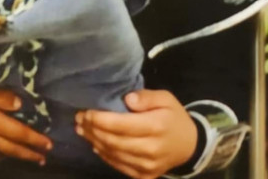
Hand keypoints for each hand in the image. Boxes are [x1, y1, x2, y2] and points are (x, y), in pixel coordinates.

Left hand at [75, 89, 197, 178]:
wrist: (189, 146)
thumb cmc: (174, 117)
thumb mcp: (166, 98)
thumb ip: (146, 97)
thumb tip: (126, 99)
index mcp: (156, 127)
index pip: (120, 125)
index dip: (99, 119)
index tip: (86, 111)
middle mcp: (150, 149)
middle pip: (112, 140)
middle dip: (92, 129)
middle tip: (79, 118)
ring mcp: (147, 166)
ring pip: (112, 154)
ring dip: (93, 141)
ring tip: (82, 129)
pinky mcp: (144, 176)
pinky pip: (118, 166)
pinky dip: (104, 154)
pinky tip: (95, 143)